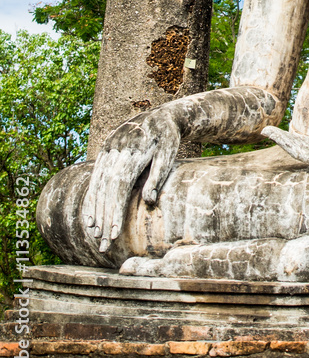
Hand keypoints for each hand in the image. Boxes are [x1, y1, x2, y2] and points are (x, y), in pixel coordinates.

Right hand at [82, 108, 180, 253]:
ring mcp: (108, 148)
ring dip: (94, 210)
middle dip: (103, 217)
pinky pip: (95, 176)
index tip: (114, 234)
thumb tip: (148, 202)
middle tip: (102, 243)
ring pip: (97, 183)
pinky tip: (90, 215)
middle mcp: (117, 149)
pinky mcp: (105, 149)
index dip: (114, 211)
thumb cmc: (168, 138)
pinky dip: (92, 197)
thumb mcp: (168, 155)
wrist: (161, 114)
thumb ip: (158, 177)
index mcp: (135, 151)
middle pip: (106, 188)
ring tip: (95, 234)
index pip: (120, 186)